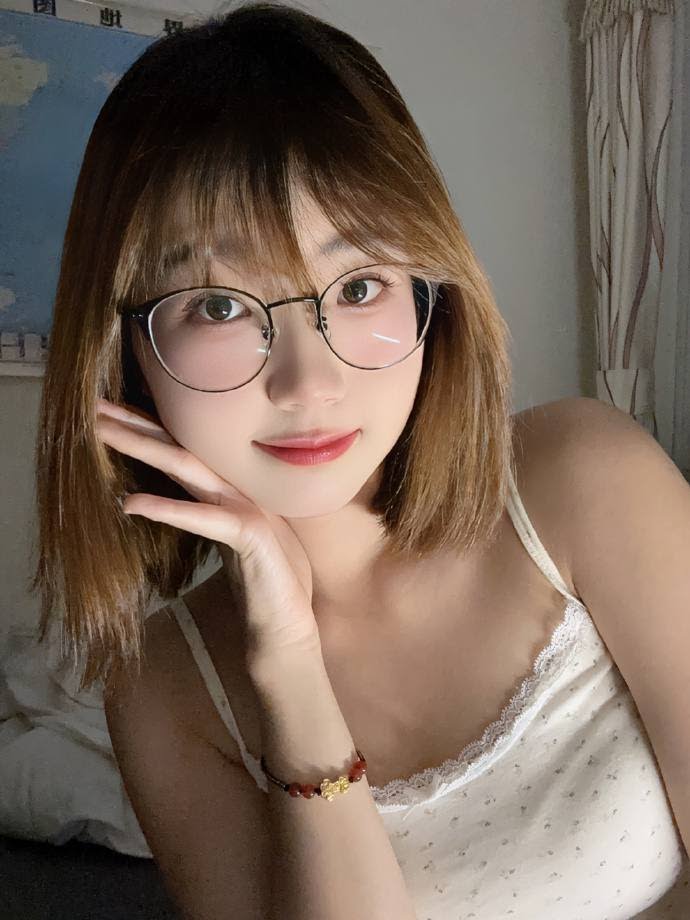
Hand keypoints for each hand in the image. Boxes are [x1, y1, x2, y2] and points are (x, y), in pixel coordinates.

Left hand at [94, 398, 319, 662]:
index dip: (147, 430)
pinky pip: (202, 518)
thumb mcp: (233, 539)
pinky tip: (131, 505)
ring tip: (104, 430)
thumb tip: (184, 501)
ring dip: (143, 446)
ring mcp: (243, 507)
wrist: (288, 621)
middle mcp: (235, 490)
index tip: (109, 412)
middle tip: (94, 405)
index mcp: (228, 491)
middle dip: (135, 424)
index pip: (182, 452)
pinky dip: (166, 510)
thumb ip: (213, 514)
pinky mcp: (250, 533)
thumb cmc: (264, 581)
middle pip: (178, 448)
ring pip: (186, 467)